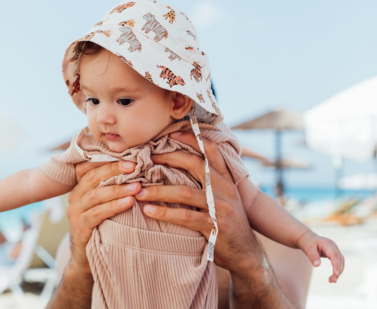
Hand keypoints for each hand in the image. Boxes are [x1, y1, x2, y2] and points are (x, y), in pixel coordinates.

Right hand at [67, 161, 141, 271]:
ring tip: (136, 187)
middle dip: (115, 171)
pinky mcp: (80, 228)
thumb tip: (136, 172)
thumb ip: (111, 190)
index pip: (93, 168)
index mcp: (80, 189)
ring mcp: (75, 213)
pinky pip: (97, 214)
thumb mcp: (103, 206)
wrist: (86, 260)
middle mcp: (75, 198)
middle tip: (135, 167)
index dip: (111, 162)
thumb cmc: (101, 228)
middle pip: (94, 178)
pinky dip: (113, 207)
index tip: (131, 158)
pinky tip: (128, 203)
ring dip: (118, 189)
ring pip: (96, 195)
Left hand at [136, 131, 263, 273]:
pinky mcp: (214, 226)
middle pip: (195, 165)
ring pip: (184, 192)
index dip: (192, 139)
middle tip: (148, 160)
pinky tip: (149, 211)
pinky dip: (164, 213)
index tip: (171, 133)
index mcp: (226, 179)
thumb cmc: (228, 222)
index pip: (211, 151)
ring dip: (158, 191)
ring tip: (139, 191)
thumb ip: (210, 182)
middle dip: (169, 159)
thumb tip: (184, 165)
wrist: (245, 253)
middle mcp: (224, 189)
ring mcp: (220, 207)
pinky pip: (185, 216)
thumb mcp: (224, 197)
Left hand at [296, 230, 344, 282]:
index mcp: (328, 244)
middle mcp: (334, 246)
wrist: (308, 239)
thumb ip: (313, 256)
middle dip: (338, 271)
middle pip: (339, 259)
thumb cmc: (308, 243)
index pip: (334, 255)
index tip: (336, 274)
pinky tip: (333, 276)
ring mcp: (335, 250)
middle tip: (332, 281)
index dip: (336, 264)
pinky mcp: (335, 254)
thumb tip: (317, 265)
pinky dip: (337, 269)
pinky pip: (339, 262)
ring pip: (341, 262)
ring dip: (338, 271)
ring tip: (331, 280)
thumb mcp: (308, 249)